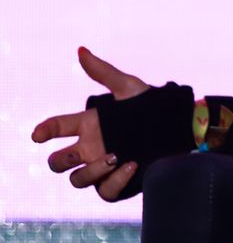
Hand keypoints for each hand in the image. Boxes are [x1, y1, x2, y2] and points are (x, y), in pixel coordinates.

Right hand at [30, 47, 150, 200]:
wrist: (182, 127)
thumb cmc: (156, 107)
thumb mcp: (129, 88)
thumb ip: (104, 72)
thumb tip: (81, 50)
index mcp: (89, 125)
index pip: (56, 129)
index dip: (44, 131)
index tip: (40, 134)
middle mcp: (92, 149)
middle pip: (58, 163)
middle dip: (61, 160)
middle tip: (82, 151)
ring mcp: (104, 168)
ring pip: (77, 180)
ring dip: (91, 171)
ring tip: (116, 156)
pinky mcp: (121, 184)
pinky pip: (105, 192)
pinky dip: (114, 181)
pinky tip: (131, 165)